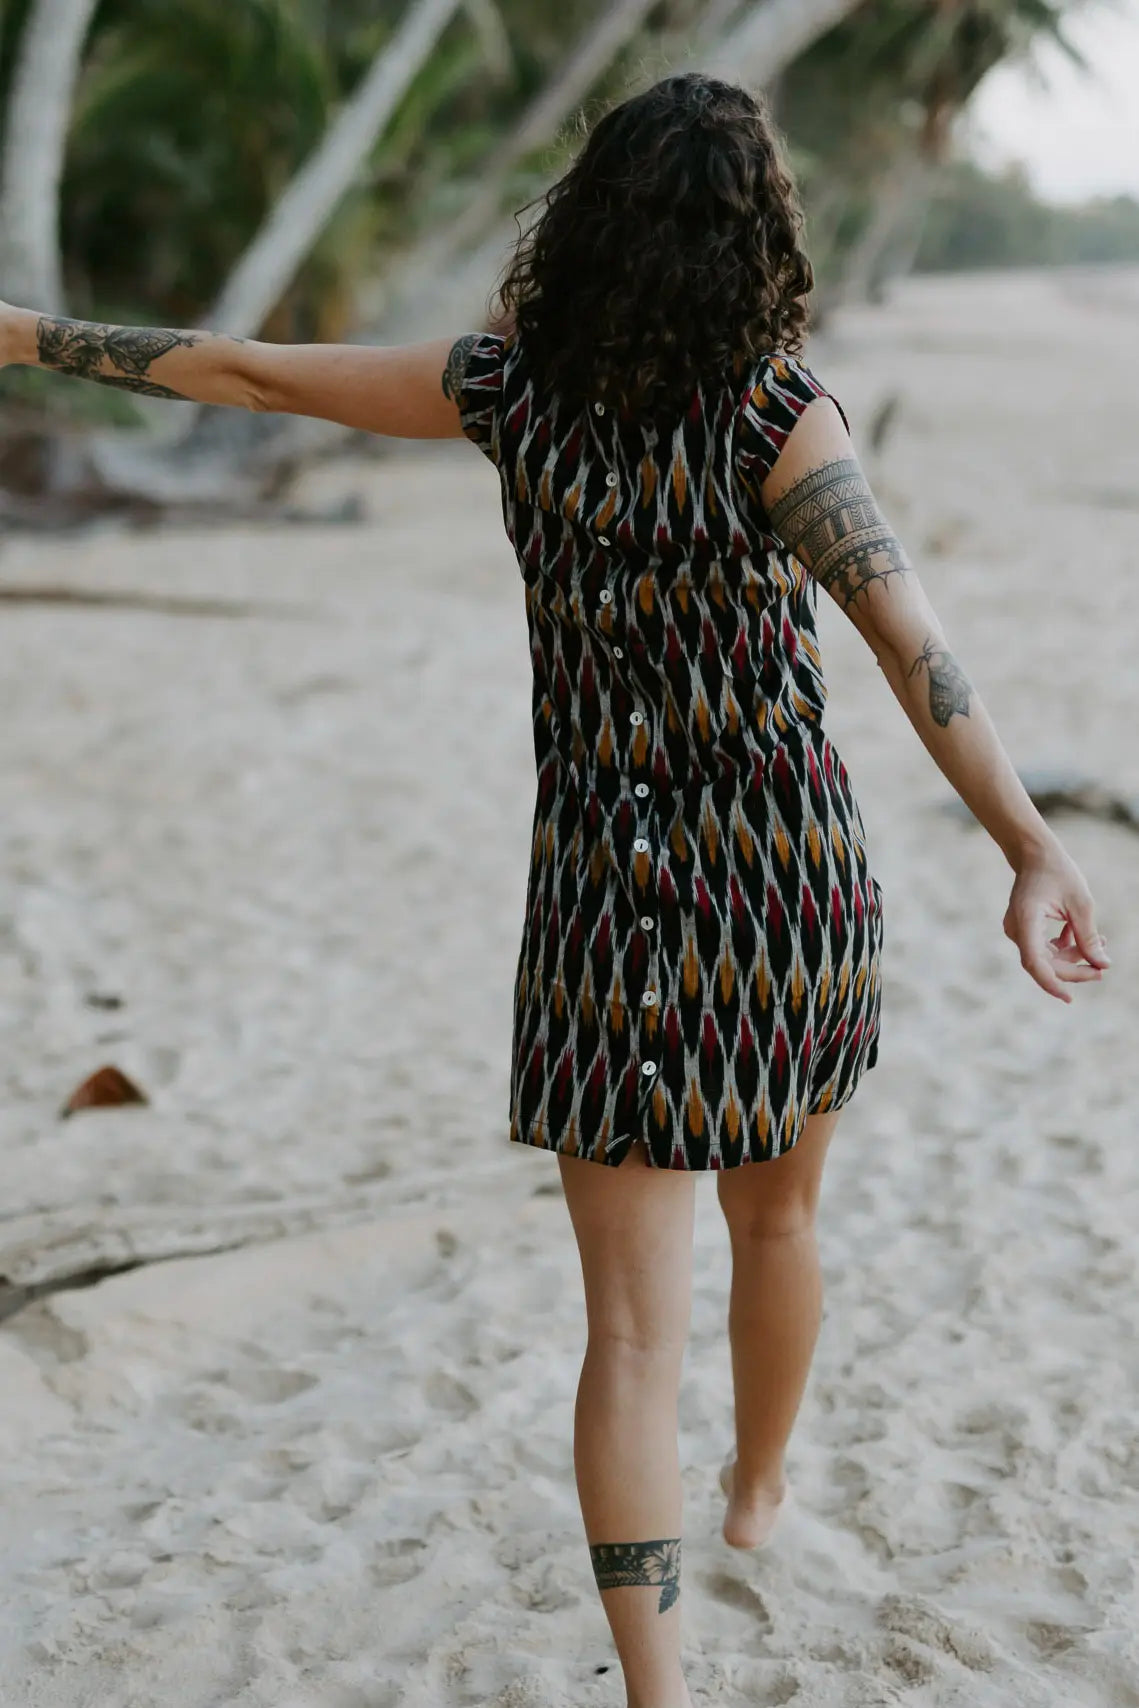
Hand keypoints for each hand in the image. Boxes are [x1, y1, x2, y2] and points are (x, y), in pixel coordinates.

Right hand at [1003, 842, 1109, 1002]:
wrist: (1035, 854)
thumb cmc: (1058, 873)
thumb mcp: (1081, 904)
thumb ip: (1089, 937)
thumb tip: (1102, 965)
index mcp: (1025, 920)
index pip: (1035, 961)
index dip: (1052, 983)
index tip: (1069, 998)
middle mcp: (1016, 929)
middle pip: (1044, 963)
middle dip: (1073, 969)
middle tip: (1101, 969)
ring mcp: (1017, 930)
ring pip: (1045, 957)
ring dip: (1071, 957)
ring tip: (1100, 945)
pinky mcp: (1023, 929)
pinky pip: (1043, 948)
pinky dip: (1063, 947)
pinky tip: (1079, 936)